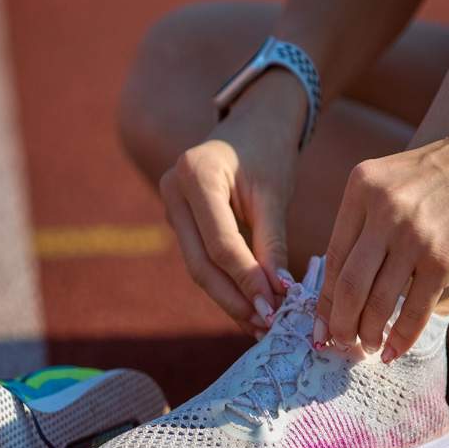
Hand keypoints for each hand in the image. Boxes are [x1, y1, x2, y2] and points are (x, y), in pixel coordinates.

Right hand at [160, 71, 304, 337]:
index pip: (221, 243)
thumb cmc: (269, 151)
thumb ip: (273, 243)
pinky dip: (225, 283)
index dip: (246, 280)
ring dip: (228, 298)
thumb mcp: (275, 194)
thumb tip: (278, 294)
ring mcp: (170, 205)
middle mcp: (173, 189)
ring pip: (197, 266)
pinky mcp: (178, 219)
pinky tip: (249, 306)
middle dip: (233, 298)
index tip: (274, 308)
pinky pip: (200, 259)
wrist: (254, 122)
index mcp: (196, 174)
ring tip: (259, 323)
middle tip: (265, 325)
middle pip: (200, 262)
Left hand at [315, 112, 448, 358]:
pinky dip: (402, 336)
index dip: (324, 298)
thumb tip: (342, 285)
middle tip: (339, 343)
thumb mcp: (391, 179)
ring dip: (368, 333)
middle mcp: (382, 210)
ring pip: (378, 302)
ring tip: (367, 347)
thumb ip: (365, 220)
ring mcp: (414, 235)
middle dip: (339, 323)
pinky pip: (415, 309)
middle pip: (348, 284)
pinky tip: (394, 350)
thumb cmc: (445, 172)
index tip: (319, 325)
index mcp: (361, 188)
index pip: (332, 256)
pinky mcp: (444, 257)